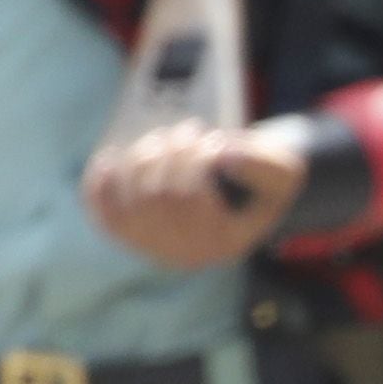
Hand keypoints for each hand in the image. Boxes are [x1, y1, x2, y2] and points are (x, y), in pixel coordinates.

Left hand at [81, 117, 300, 270]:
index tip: (213, 138)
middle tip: (189, 130)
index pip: (188, 196)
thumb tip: (222, 155)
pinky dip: (100, 187)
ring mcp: (155, 247)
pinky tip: (107, 160)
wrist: (241, 199)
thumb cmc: (260, 182)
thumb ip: (262, 164)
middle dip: (171, 153)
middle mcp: (185, 252)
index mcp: (224, 242)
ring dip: (143, 159)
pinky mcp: (132, 237)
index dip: (193, 160)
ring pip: (131, 200)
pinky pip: (106, 216)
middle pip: (157, 196)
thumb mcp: (283, 171)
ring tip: (164, 140)